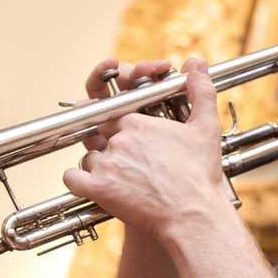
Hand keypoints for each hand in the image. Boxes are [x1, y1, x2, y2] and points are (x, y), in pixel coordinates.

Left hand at [63, 57, 225, 239]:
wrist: (192, 215)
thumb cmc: (200, 175)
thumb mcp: (205, 127)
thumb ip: (201, 91)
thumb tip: (196, 63)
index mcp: (137, 122)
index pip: (111, 115)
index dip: (115, 126)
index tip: (123, 137)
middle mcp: (118, 139)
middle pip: (98, 137)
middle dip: (107, 147)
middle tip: (122, 162)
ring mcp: (106, 164)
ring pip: (87, 158)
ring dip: (97, 168)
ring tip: (119, 179)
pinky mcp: (98, 188)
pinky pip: (71, 179)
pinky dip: (77, 183)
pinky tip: (91, 187)